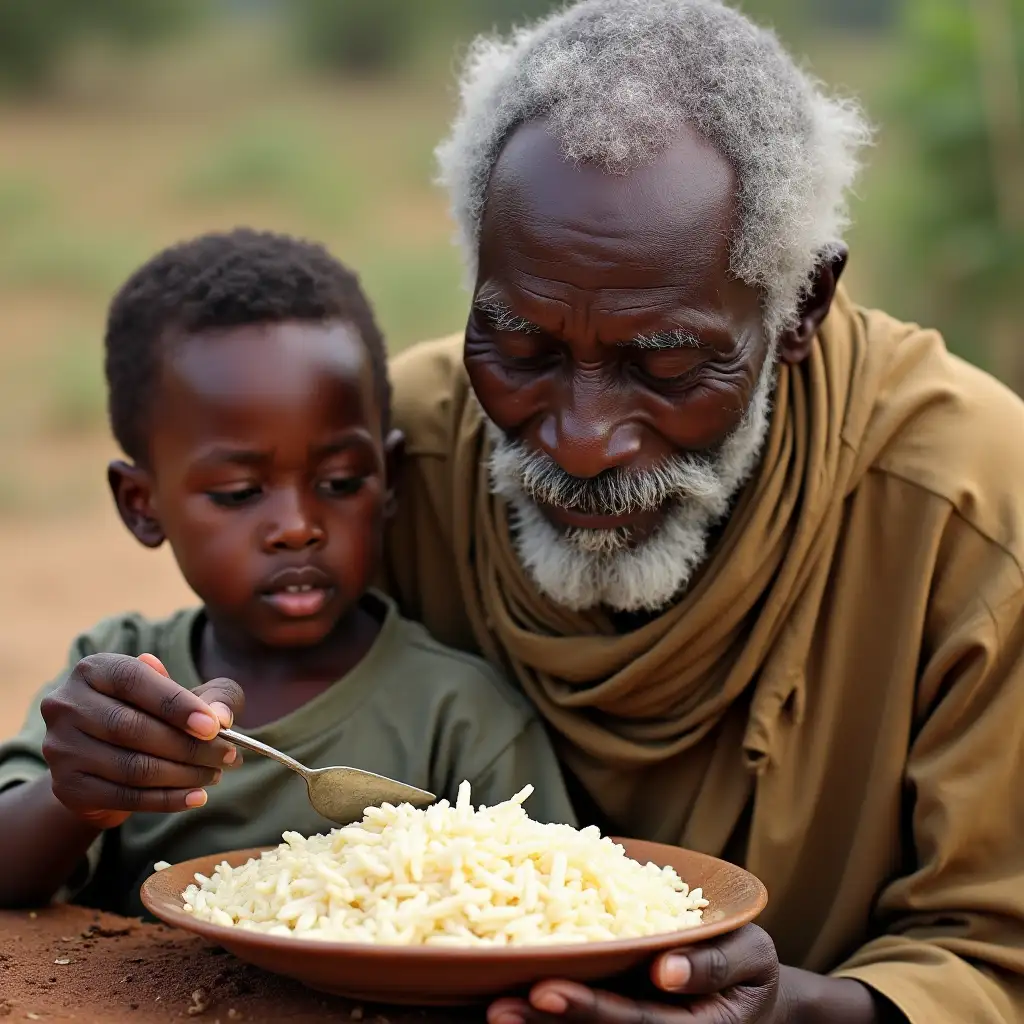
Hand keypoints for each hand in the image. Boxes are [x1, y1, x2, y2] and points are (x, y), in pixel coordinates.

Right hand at [40, 652, 244, 828]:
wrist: (107, 760)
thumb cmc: (157, 715)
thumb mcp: (188, 695)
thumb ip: (211, 696)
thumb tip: (221, 717)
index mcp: (93, 669)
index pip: (134, 680)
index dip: (176, 703)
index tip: (214, 726)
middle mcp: (66, 704)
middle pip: (131, 727)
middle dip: (188, 746)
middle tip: (227, 756)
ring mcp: (61, 748)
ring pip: (131, 766)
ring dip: (182, 775)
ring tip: (215, 775)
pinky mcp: (67, 787)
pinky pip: (124, 797)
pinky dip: (166, 800)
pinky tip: (196, 797)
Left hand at [489, 925, 781, 1023]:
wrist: (750, 995)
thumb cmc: (748, 969)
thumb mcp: (750, 956)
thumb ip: (714, 963)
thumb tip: (668, 970)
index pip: (637, 1023)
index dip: (590, 1011)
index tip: (545, 991)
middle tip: (500, 1007)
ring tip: (493, 1011)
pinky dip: (547, 1022)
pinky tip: (504, 1004)